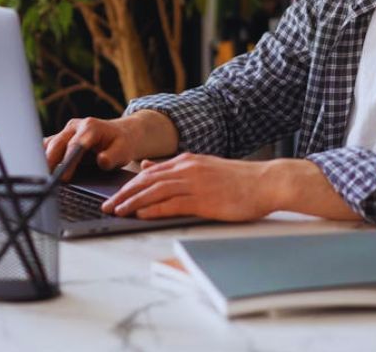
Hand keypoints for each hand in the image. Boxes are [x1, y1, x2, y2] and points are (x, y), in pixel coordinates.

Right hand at [42, 117, 136, 176]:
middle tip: (45, 181)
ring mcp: (66, 131)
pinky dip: (42, 157)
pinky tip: (39, 171)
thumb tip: (102, 161)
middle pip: (56, 143)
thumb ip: (113, 157)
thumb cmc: (122, 144)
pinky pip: (48, 146)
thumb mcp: (124, 151)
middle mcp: (75, 126)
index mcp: (90, 127)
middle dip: (49, 162)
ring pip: (49, 144)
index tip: (63, 177)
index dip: (68, 162)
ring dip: (43, 160)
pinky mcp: (61, 138)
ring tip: (39, 178)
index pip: (75, 145)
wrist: (121, 133)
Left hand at [100, 153, 284, 221]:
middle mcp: (187, 169)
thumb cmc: (239, 179)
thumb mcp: (203, 167)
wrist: (267, 181)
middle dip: (124, 194)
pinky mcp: (205, 200)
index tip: (114, 195)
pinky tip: (141, 215)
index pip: (149, 172)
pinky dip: (154, 209)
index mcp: (187, 161)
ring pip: (156, 191)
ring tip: (118, 211)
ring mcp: (196, 183)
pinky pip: (173, 204)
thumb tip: (147, 168)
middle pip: (147, 181)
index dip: (129, 184)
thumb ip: (176, 169)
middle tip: (107, 205)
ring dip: (133, 202)